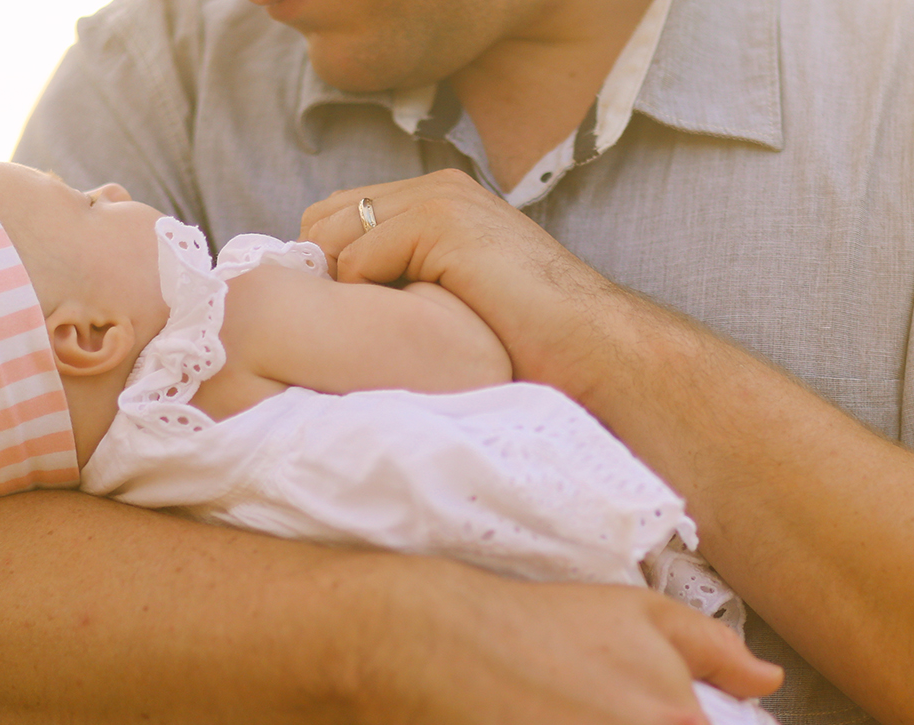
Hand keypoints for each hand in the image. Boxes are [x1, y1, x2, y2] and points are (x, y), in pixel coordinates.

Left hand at [300, 171, 628, 397]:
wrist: (590, 347)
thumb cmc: (529, 344)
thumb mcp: (455, 301)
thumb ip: (407, 280)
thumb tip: (337, 296)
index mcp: (439, 200)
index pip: (338, 215)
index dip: (330, 268)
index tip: (348, 319)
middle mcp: (436, 188)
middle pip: (323, 218)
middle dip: (325, 274)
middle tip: (355, 329)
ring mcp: (439, 199)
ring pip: (333, 236)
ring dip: (345, 292)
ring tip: (382, 333)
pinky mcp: (441, 222)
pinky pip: (358, 258)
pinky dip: (369, 300)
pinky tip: (409, 330)